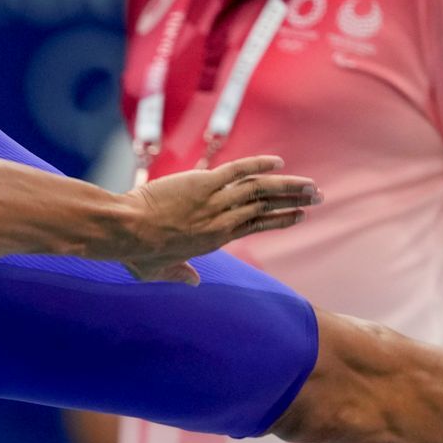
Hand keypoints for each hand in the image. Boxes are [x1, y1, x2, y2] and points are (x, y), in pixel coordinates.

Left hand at [121, 156, 320, 284]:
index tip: (299, 215)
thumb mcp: (159, 272)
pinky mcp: (203, 184)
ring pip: (259, 191)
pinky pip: (237, 171)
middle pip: (265, 208)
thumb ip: (180, 274)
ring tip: (310, 184)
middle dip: (294, 201)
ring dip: (287, 186)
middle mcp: (221, 222)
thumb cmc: (136, 254)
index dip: (279, 220)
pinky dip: (258, 164)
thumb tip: (194, 281)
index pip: (255, 226)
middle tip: (317, 196)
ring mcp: (214, 202)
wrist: (125, 232)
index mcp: (213, 240)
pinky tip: (277, 161)